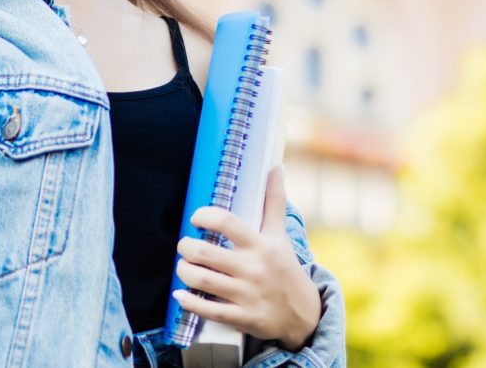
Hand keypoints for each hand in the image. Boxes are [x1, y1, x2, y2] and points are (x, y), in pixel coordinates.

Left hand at [172, 168, 320, 350]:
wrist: (304, 315)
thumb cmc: (286, 269)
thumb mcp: (281, 236)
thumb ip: (274, 202)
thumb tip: (276, 168)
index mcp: (262, 245)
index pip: (226, 222)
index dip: (204, 216)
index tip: (196, 218)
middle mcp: (254, 268)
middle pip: (205, 252)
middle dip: (186, 246)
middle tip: (185, 245)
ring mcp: (248, 294)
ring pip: (201, 280)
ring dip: (184, 271)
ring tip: (184, 266)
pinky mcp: (243, 317)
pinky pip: (208, 310)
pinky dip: (188, 302)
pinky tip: (181, 294)